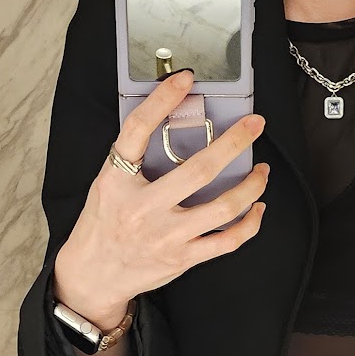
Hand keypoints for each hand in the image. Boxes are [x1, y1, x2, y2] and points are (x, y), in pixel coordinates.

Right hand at [54, 69, 268, 318]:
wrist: (93, 276)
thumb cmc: (104, 221)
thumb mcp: (108, 181)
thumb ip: (134, 155)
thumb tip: (171, 116)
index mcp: (117, 181)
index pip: (137, 131)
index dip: (161, 101)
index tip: (185, 79)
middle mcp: (143, 209)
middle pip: (198, 171)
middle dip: (233, 143)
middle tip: (255, 124)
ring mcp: (166, 237)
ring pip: (222, 209)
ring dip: (250, 186)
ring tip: (261, 170)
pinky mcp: (182, 258)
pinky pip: (227, 242)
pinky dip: (249, 224)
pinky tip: (257, 207)